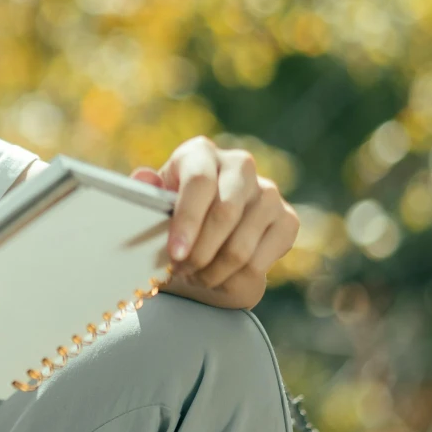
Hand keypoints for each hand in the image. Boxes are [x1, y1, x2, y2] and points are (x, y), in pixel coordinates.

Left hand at [134, 139, 299, 309]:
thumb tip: (144, 177)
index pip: (200, 181)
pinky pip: (262, 258)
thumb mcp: (152, 209)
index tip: (175, 254)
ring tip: (196, 277)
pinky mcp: (287, 219)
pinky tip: (221, 277)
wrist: (205, 243)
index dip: (187, 220)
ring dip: (214, 270)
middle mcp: (239, 164)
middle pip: (225, 212)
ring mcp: (267, 191)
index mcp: (200, 153)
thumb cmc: (172, 221)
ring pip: (242, 243)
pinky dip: (237, 277)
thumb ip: (146, 195)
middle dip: (200, 252)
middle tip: (182, 271)